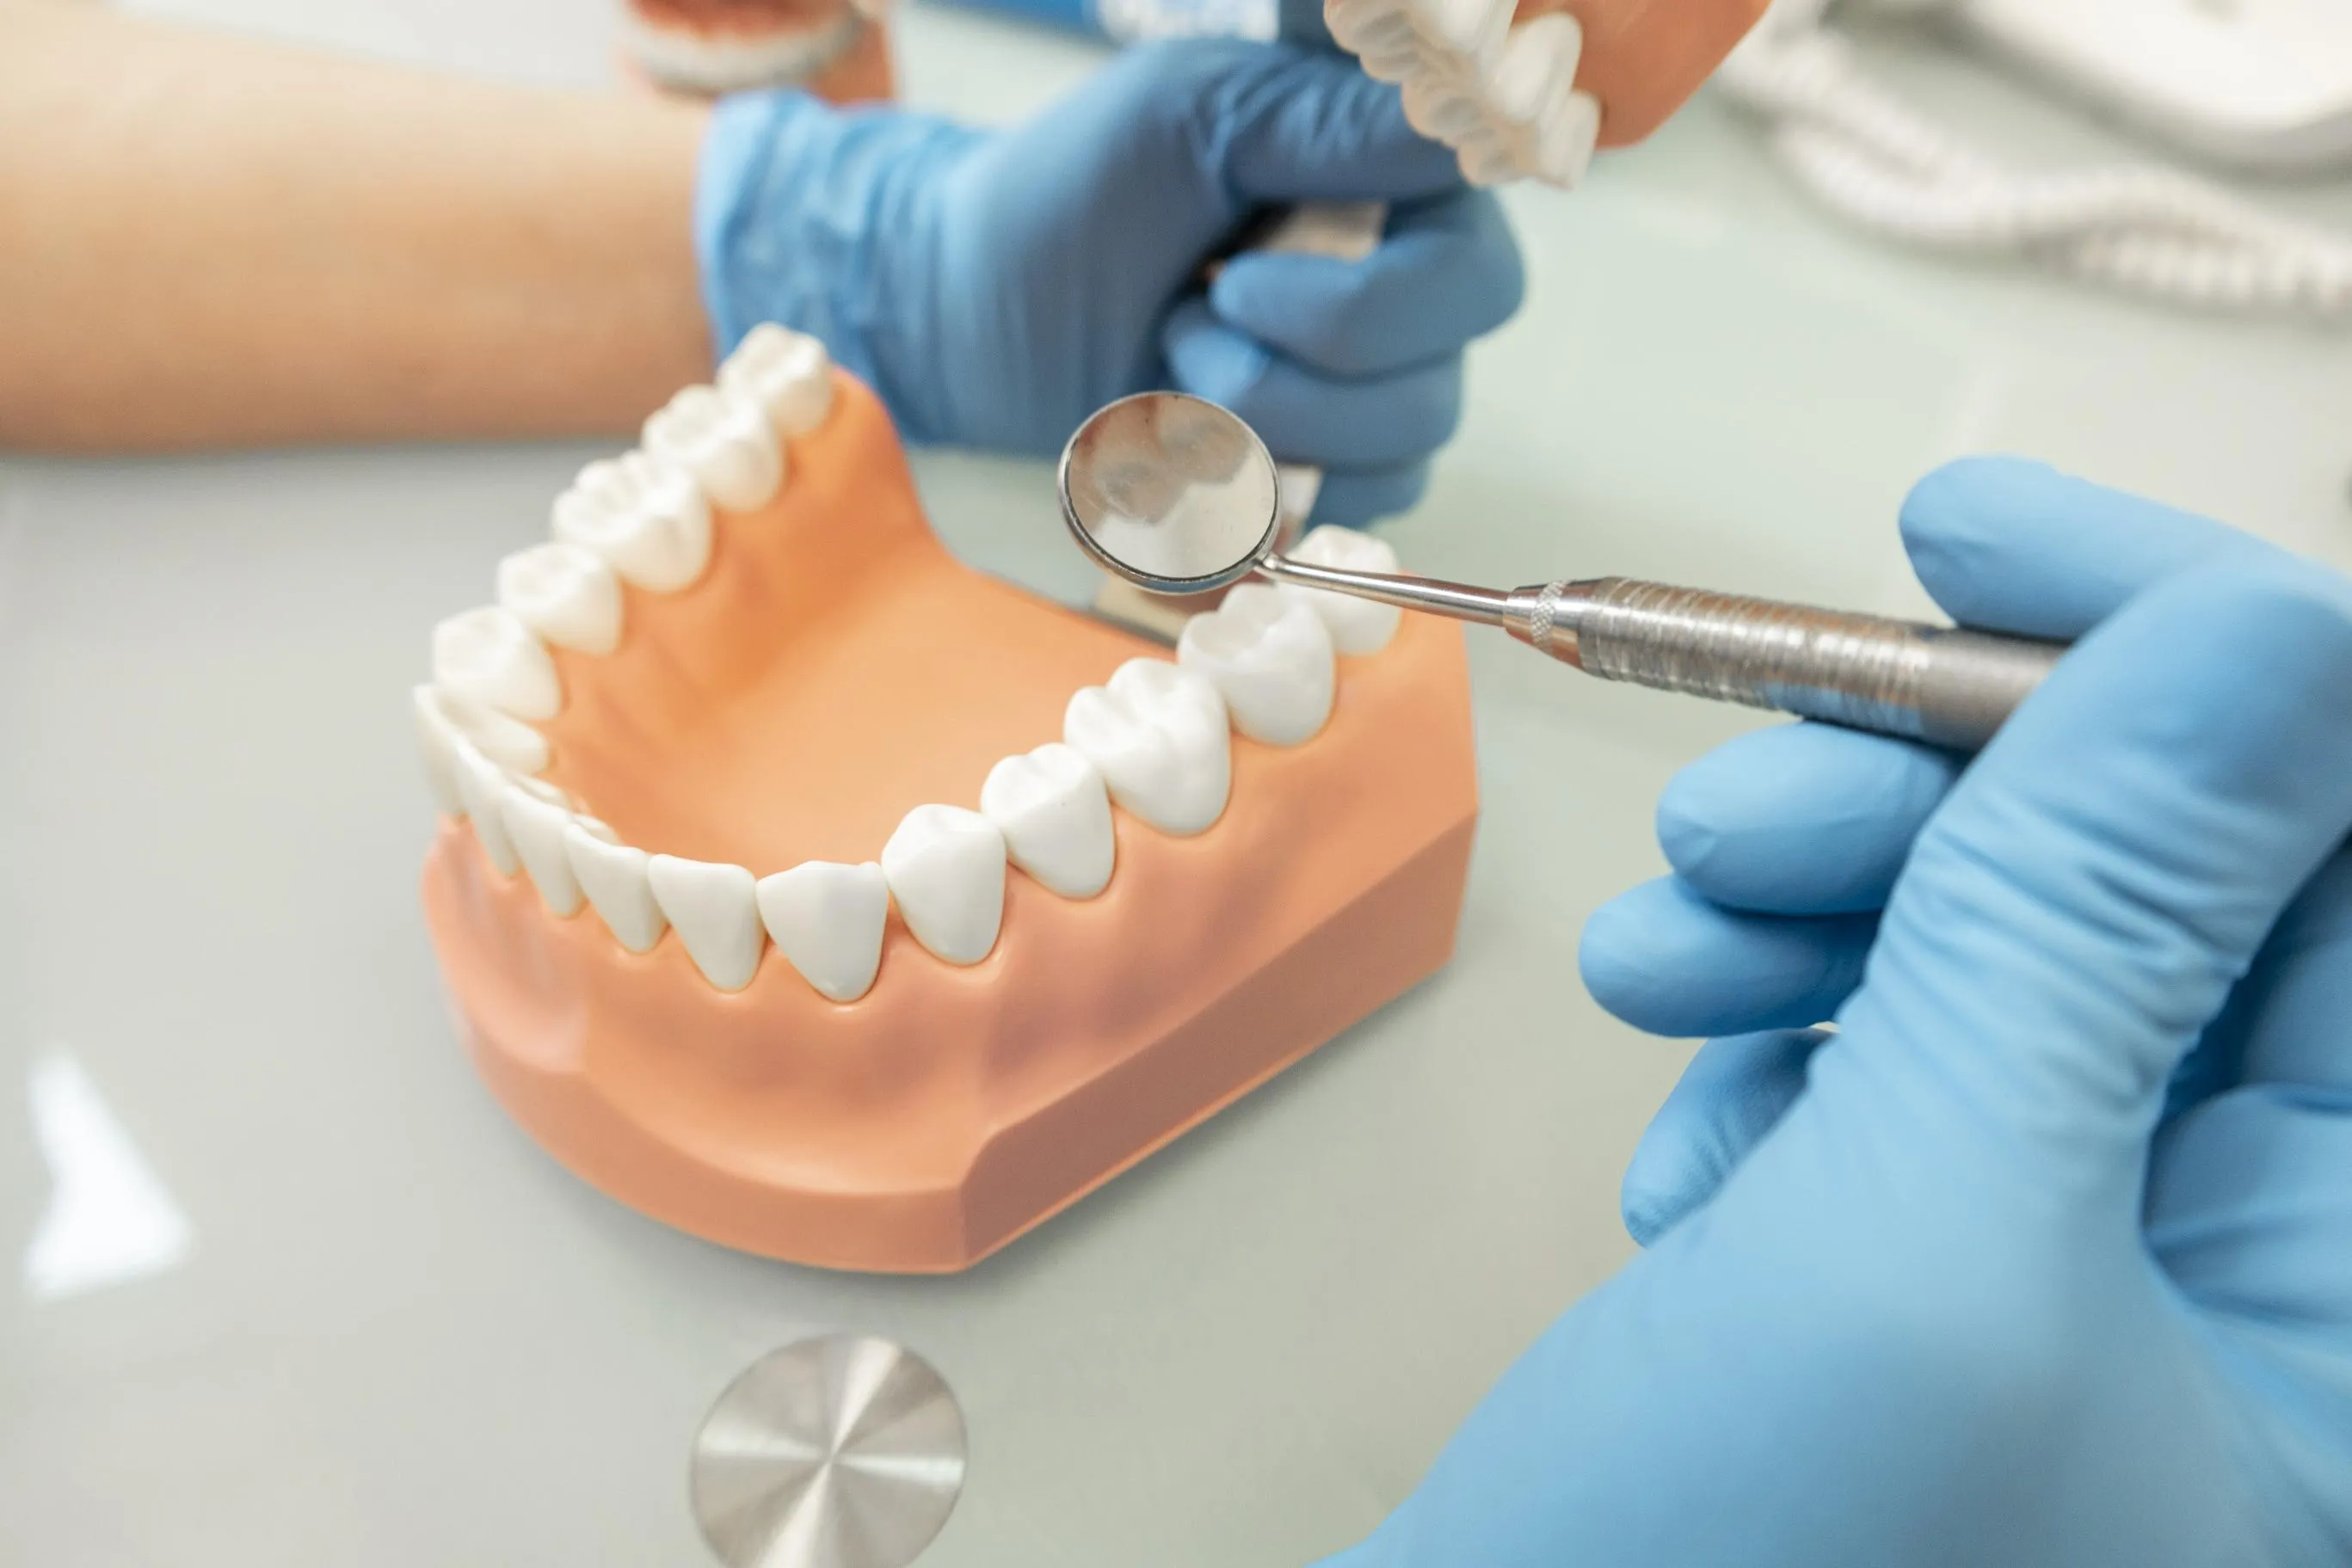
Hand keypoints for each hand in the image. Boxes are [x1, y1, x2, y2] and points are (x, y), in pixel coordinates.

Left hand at [695, 40, 1523, 524]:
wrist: (979, 312)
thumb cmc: (1073, 195)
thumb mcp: (1187, 120)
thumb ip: (1324, 126)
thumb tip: (1454, 129)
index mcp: (1399, 192)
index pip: (1470, 274)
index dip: (1361, 304)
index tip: (1235, 277)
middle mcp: (1411, 296)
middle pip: (1434, 385)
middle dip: (1285, 376)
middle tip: (1187, 317)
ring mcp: (1377, 393)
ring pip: (1388, 462)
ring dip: (1246, 429)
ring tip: (1167, 364)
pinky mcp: (1330, 475)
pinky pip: (1343, 520)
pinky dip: (1242, 494)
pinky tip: (1179, 439)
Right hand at [1323, 458, 2351, 1564]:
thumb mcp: (1925, 1250)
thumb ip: (2088, 934)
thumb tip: (2244, 633)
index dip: (2184, 664)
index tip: (1960, 534)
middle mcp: (2257, 1281)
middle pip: (2160, 895)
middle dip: (1934, 804)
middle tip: (1732, 802)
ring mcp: (2081, 1284)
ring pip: (1994, 960)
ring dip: (1810, 916)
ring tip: (1654, 967)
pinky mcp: (1918, 1284)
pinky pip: (1880, 1071)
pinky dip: (1764, 1057)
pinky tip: (1677, 1153)